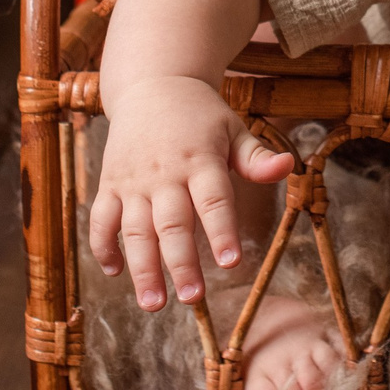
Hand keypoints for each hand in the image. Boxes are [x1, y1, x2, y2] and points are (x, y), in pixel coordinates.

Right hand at [90, 75, 293, 310]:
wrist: (151, 85)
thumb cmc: (200, 115)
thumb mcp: (233, 129)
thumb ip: (257, 156)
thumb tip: (288, 167)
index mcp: (201, 159)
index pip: (213, 200)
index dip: (221, 231)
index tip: (232, 263)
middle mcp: (165, 173)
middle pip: (172, 223)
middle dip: (181, 263)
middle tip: (193, 298)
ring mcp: (133, 180)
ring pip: (135, 229)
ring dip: (142, 268)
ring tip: (154, 304)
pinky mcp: (110, 184)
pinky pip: (101, 219)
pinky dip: (103, 246)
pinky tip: (115, 272)